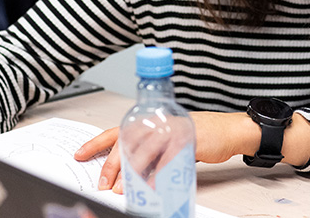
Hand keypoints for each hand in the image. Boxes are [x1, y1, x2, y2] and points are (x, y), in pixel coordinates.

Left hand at [74, 111, 251, 193]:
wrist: (230, 130)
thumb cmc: (200, 135)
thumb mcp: (168, 140)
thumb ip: (148, 151)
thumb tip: (126, 173)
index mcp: (150, 120)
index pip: (116, 130)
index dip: (96, 143)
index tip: (79, 154)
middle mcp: (158, 121)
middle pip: (126, 141)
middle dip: (112, 165)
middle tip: (104, 183)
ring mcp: (172, 129)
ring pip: (143, 150)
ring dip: (132, 173)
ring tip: (124, 189)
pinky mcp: (187, 139)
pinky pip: (166, 159)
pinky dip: (156, 175)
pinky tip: (150, 186)